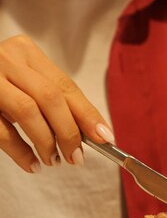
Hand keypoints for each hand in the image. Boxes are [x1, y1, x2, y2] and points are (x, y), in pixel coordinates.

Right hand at [0, 35, 113, 171]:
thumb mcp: (25, 80)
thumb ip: (51, 98)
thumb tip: (91, 132)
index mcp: (26, 52)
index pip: (65, 85)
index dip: (88, 114)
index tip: (106, 137)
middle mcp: (7, 59)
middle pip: (51, 98)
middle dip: (69, 132)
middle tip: (76, 157)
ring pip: (28, 112)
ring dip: (46, 142)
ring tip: (54, 161)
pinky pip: (2, 131)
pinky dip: (21, 152)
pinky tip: (33, 165)